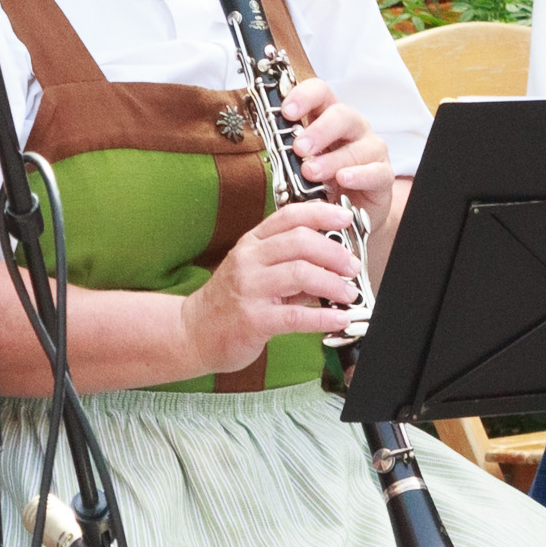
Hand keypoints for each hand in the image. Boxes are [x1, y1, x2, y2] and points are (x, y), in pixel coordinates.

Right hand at [184, 196, 367, 371]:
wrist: (193, 332)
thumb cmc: (229, 301)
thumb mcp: (254, 270)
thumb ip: (289, 262)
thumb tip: (332, 262)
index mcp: (251, 242)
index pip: (289, 216)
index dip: (322, 213)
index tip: (346, 219)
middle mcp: (248, 260)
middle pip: (300, 241)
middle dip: (334, 252)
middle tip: (352, 266)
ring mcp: (249, 289)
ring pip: (300, 273)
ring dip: (333, 283)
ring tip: (349, 293)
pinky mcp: (253, 320)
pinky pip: (296, 316)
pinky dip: (324, 317)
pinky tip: (340, 319)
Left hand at [282, 74, 390, 208]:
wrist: (347, 215)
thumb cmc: (322, 183)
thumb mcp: (301, 164)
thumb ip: (287, 151)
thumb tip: (266, 140)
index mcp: (328, 118)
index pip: (320, 93)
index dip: (304, 96)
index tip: (287, 112)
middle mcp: (353, 128)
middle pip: (341, 114)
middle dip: (318, 130)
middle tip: (299, 148)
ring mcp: (371, 150)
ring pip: (357, 146)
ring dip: (332, 159)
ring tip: (311, 173)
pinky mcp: (383, 175)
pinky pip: (375, 171)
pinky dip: (359, 175)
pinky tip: (343, 179)